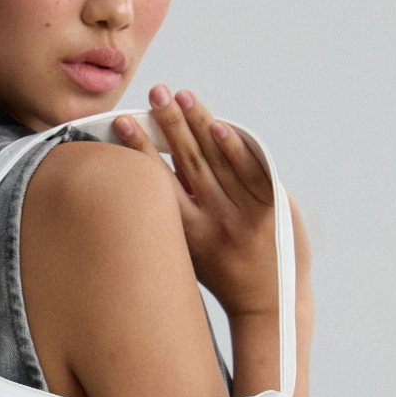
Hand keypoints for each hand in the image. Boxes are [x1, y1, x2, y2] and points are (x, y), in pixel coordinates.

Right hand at [114, 86, 307, 318]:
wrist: (271, 304)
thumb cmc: (224, 275)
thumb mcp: (191, 252)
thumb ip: (179, 215)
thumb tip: (159, 169)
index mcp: (188, 233)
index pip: (159, 182)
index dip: (139, 149)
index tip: (122, 122)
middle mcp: (214, 222)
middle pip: (188, 163)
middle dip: (169, 124)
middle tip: (155, 92)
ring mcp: (245, 213)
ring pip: (217, 160)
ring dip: (199, 124)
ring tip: (182, 96)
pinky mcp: (273, 208)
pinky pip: (251, 171)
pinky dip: (234, 147)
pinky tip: (219, 125)